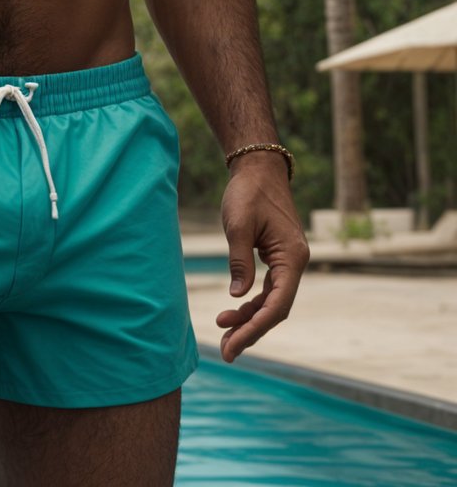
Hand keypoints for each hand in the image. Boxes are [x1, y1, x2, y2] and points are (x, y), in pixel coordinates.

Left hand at [215, 154, 308, 362]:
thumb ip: (240, 261)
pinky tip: (232, 312)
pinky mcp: (278, 258)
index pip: (278, 305)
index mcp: (292, 257)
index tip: (234, 344)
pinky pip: (267, 289)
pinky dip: (251, 302)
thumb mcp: (239, 225)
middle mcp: (295, 263)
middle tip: (226, 351)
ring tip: (222, 331)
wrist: (257, 167)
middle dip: (251, 330)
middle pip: (276, 309)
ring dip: (249, 318)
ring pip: (272, 301)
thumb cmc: (248, 192)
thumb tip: (238, 297)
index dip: (256, 328)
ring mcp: (288, 262)